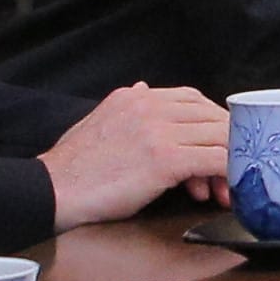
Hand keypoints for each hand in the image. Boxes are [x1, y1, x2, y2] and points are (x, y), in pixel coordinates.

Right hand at [37, 83, 232, 229]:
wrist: (52, 191)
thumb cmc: (74, 168)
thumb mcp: (98, 121)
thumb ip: (127, 107)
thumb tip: (144, 89)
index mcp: (136, 97)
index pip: (193, 100)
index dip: (210, 125)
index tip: (214, 147)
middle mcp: (149, 106)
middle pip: (211, 117)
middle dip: (224, 145)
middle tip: (225, 172)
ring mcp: (158, 131)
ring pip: (218, 137)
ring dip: (228, 163)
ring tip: (221, 188)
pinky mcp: (164, 159)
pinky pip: (214, 159)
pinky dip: (227, 173)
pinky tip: (225, 188)